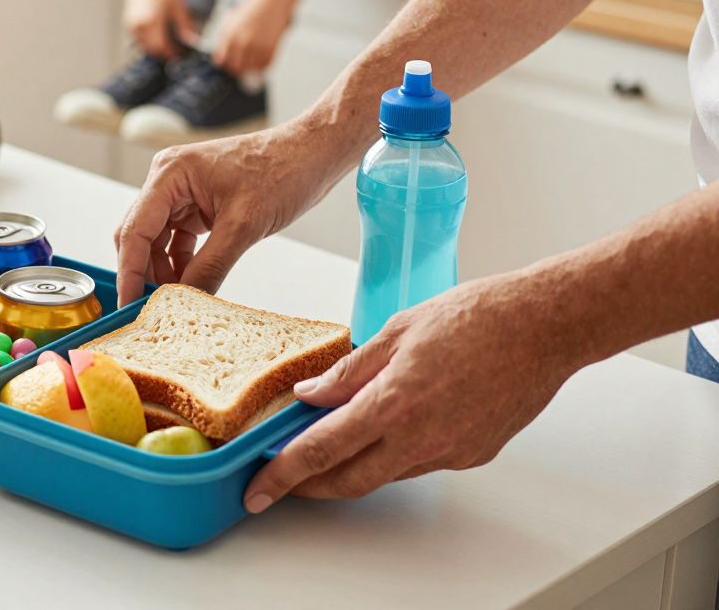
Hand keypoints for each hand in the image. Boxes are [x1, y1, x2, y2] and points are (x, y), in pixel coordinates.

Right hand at [114, 122, 344, 305]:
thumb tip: (184, 303)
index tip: (129, 306)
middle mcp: (169, 181)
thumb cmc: (283, 170)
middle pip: (139, 237)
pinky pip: (177, 241)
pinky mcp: (198, 205)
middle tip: (152, 311)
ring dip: (164, 272)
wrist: (313, 154)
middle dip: (144, 274)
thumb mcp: (244, 225)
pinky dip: (181, 264)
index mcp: (170, 174)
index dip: (130, 272)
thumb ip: (209, 266)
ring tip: (176, 302)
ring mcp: (182, 193)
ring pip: (156, 242)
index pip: (134, 231)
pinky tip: (191, 286)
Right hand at [123, 0, 199, 59]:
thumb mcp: (179, 6)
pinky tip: (157, 36)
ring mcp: (131, 25)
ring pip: (144, 46)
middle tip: (176, 52)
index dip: (172, 53)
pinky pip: (139, 39)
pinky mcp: (128, 22)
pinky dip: (148, 41)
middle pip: (152, 50)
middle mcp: (139, 25)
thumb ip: (185, 26)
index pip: (162, 47)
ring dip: (155, 49)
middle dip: (164, 53)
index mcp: (152, 22)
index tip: (181, 54)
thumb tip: (192, 42)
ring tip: (168, 45)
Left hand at [212, 0, 292, 75]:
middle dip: (237, 68)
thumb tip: (221, 60)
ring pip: (250, 69)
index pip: (221, 61)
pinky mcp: (270, 49)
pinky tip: (262, 56)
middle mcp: (241, 42)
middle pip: (235, 68)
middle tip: (242, 64)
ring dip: (251, 67)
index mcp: (229, 35)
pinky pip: (264, 66)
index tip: (229, 62)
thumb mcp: (231, 21)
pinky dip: (262, 65)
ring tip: (253, 58)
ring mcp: (256, 47)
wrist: (274, 0)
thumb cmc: (252, 9)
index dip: (225, 64)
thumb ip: (225, 40)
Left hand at [242, 273, 582, 511]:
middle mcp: (421, 438)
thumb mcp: (396, 330)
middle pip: (349, 480)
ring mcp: (451, 452)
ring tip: (334, 440)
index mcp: (393, 403)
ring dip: (355, 464)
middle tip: (284, 480)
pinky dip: (396, 451)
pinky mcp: (474, 455)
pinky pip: (421, 462)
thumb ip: (348, 371)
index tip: (258, 489)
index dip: (283, 475)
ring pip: (386, 472)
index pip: (321, 451)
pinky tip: (395, 424)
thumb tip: (309, 395)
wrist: (546, 326)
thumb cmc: (477, 316)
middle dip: (310, 487)